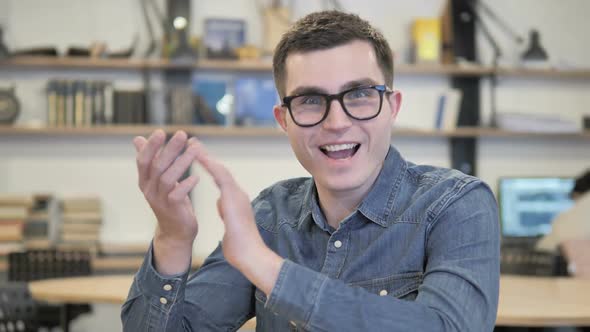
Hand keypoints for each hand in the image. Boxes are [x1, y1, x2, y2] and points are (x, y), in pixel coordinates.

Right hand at [133, 129, 200, 273]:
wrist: (175, 231)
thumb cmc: (169, 200)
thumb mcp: (158, 179)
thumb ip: (150, 160)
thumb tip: (138, 139)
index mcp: (145, 180)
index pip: (143, 160)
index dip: (151, 146)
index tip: (160, 131)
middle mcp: (150, 189)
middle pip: (157, 166)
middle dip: (170, 149)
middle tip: (182, 133)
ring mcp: (160, 200)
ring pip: (168, 178)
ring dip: (183, 162)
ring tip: (196, 149)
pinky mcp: (172, 210)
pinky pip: (178, 195)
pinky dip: (187, 185)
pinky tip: (197, 176)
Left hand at [189, 139, 264, 269]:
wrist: (249, 255)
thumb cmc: (240, 246)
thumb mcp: (230, 225)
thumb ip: (226, 212)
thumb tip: (221, 204)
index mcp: (235, 200)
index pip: (221, 179)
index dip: (210, 166)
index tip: (199, 156)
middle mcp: (237, 194)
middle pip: (220, 170)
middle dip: (207, 157)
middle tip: (193, 143)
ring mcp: (237, 194)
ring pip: (220, 170)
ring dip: (206, 156)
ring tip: (193, 144)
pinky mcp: (234, 198)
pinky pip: (221, 176)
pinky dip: (210, 165)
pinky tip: (199, 156)